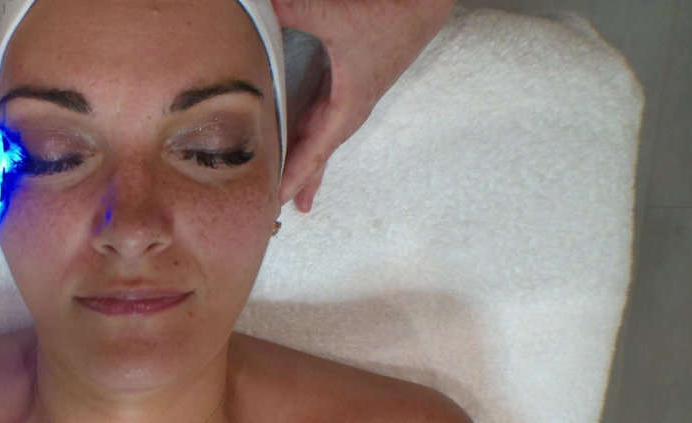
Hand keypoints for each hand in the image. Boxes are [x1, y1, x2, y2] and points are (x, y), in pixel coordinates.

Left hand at [270, 0, 453, 211]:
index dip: (296, 175)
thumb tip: (268, 5)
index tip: (278, 201)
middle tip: (274, 210)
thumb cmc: (389, 16)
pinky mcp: (345, 85)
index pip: (316, 149)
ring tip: (290, 194)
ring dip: (303, 164)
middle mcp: (348, 108)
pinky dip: (306, 138)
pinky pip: (320, 120)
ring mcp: (347, 98)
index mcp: (349, 104)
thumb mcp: (340, 17)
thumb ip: (299, 12)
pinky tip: (296, 144)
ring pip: (317, 138)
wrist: (423, 6)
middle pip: (316, 152)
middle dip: (298, 181)